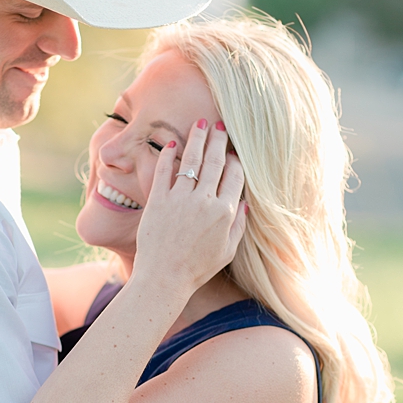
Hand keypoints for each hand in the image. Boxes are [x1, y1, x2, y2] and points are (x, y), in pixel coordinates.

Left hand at [133, 120, 246, 296]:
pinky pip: (164, 171)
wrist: (164, 278)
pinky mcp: (158, 201)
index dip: (236, 160)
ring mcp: (180, 199)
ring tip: (200, 124)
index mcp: (225, 213)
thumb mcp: (226, 251)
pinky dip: (168, 156)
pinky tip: (171, 144)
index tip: (234, 152)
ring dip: (197, 138)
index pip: (235, 176)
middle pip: (215, 161)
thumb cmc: (196, 269)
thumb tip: (245, 204)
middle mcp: (204, 202)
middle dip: (219, 139)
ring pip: (192, 160)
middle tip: (220, 124)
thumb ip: (238, 226)